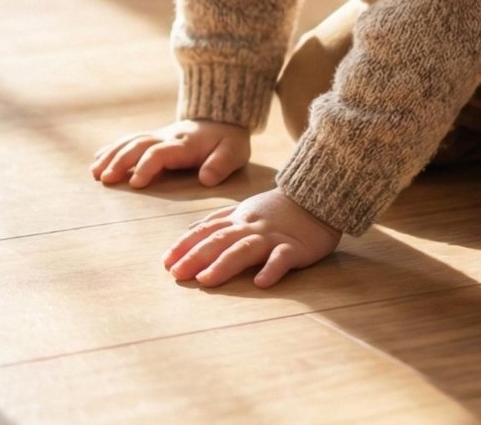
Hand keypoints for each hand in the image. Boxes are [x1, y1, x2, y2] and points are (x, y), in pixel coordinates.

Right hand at [90, 119, 250, 188]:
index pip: (159, 154)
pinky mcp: (153, 136)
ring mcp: (158, 135)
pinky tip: (98, 157)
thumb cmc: (228, 140)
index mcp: (183, 144)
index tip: (135, 184)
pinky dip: (112, 148)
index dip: (146, 167)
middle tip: (104, 179)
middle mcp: (166, 137)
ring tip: (95, 172)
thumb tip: (206, 178)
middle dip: (119, 162)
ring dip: (111, 155)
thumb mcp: (233, 151)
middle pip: (137, 146)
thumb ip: (220, 164)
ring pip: (129, 142)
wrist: (222, 116)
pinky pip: (129, 139)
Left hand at [163, 188, 340, 287]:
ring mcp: (272, 236)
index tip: (165, 262)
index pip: (205, 232)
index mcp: (236, 219)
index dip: (185, 246)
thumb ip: (217, 221)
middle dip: (195, 257)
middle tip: (176, 274)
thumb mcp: (243, 210)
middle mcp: (249, 226)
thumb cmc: (276, 209)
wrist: (314, 197)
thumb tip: (189, 230)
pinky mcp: (296, 247)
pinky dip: (271, 269)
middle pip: (218, 241)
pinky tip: (261, 283)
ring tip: (205, 280)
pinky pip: (282, 258)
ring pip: (244, 249)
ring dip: (224, 264)